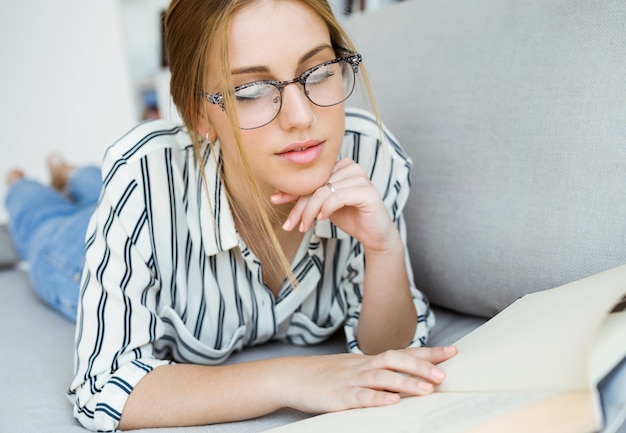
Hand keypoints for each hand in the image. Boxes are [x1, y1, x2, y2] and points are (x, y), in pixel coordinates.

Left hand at [271, 159, 395, 251]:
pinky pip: (338, 197)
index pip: (311, 177)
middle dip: (299, 206)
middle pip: (315, 184)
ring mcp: (360, 178)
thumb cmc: (350, 217)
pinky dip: (326, 209)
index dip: (292, 190)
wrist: (374, 234)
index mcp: (340, 166)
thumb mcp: (322, 206)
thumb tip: (277, 193)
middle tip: (289, 224)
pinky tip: (322, 218)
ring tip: (304, 226)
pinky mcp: (368, 192)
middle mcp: (350, 167)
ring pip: (323, 191)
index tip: (276, 200)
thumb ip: (306, 197)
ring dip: (309, 211)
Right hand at [282, 346, 457, 413]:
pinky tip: (392, 402)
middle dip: (422, 366)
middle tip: (445, 374)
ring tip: (428, 389)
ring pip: (382, 378)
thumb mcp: (355, 369)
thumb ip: (379, 371)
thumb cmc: (327, 375)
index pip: (403, 353)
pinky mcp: (339, 397)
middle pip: (396, 360)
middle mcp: (363, 366)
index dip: (428, 353)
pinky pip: (360, 397)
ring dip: (406, 383)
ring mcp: (351, 380)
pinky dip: (377, 399)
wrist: (292, 377)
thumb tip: (408, 375)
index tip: (453, 352)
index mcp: (369, 361)